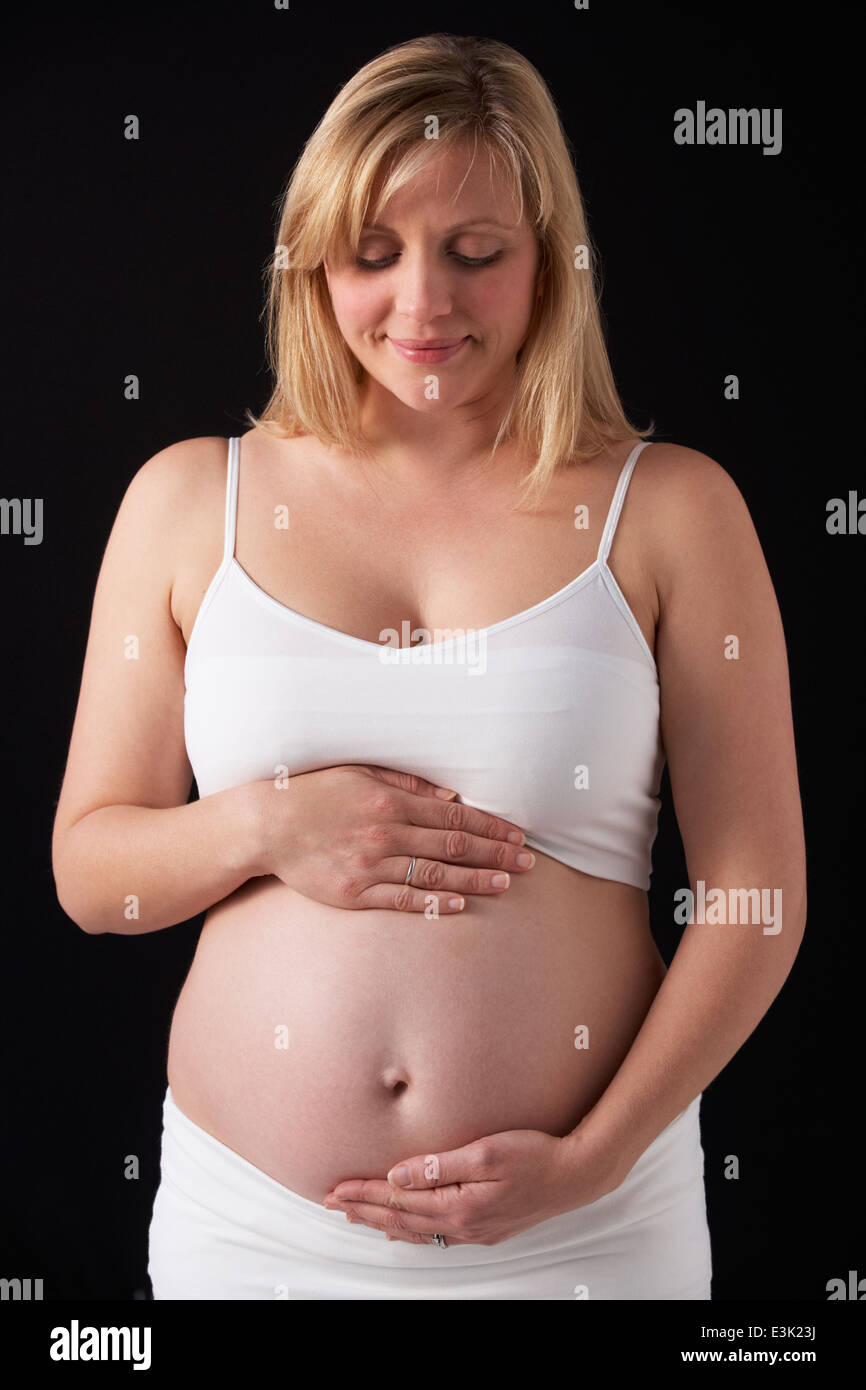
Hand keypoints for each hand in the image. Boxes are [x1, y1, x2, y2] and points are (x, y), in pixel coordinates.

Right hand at [250, 764, 534, 912]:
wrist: (266, 824)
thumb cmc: (315, 793)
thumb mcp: (361, 773)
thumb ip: (407, 784)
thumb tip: (451, 796)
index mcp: (390, 802)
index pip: (454, 818)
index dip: (491, 828)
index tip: (517, 836)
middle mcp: (385, 834)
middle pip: (453, 847)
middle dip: (495, 855)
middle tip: (528, 864)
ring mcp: (369, 866)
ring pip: (434, 876)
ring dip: (475, 881)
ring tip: (506, 885)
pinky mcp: (353, 893)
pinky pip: (401, 900)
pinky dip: (434, 904)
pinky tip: (461, 905)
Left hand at [322, 1126, 618, 1245]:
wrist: (577, 1175)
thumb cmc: (537, 1155)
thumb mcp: (488, 1152)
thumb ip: (440, 1165)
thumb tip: (399, 1176)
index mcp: (459, 1205)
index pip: (398, 1201)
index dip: (364, 1194)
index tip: (334, 1189)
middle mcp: (463, 1225)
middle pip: (401, 1220)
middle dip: (363, 1210)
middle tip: (330, 1203)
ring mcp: (474, 1230)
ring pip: (416, 1231)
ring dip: (382, 1222)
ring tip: (354, 1215)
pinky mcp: (485, 1227)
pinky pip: (436, 1235)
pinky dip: (411, 1232)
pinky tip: (403, 1229)